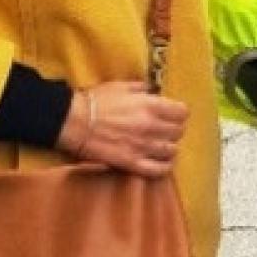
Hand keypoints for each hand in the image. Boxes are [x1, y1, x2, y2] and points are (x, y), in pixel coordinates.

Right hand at [58, 80, 187, 177]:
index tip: (172, 113)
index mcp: (150, 106)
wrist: (73, 122)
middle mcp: (152, 127)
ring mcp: (143, 147)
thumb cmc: (95, 101)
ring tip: (161, 145)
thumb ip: (141, 88)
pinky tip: (161, 162)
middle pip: (179, 132)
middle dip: (174, 129)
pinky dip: (164, 167)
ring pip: (172, 150)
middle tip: (164, 129)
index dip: (178, 113)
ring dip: (168, 147)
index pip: (182, 112)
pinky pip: (159, 170)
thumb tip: (152, 91)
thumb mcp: (120, 86)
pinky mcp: (133, 163)